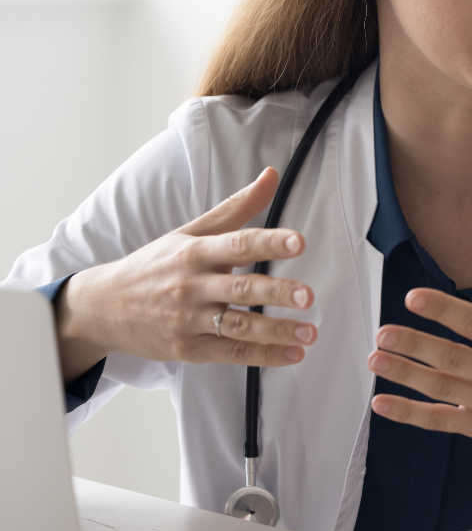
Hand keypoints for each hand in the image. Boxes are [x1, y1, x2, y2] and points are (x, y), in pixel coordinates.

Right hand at [55, 168, 317, 382]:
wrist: (102, 307)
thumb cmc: (155, 265)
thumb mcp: (191, 231)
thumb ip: (237, 207)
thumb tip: (273, 174)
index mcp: (195, 252)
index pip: (237, 244)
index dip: (268, 242)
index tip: (298, 241)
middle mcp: (192, 286)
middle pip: (239, 289)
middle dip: (275, 292)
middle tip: (307, 295)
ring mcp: (189, 320)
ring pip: (239, 326)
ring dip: (276, 331)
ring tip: (310, 331)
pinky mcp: (189, 349)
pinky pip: (232, 353)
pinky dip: (264, 356)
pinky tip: (293, 353)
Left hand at [366, 226, 471, 485]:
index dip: (443, 310)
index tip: (413, 297)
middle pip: (451, 358)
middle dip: (414, 345)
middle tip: (382, 332)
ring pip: (441, 388)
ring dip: (405, 374)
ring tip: (375, 358)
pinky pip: (442, 421)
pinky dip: (411, 414)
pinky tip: (383, 403)